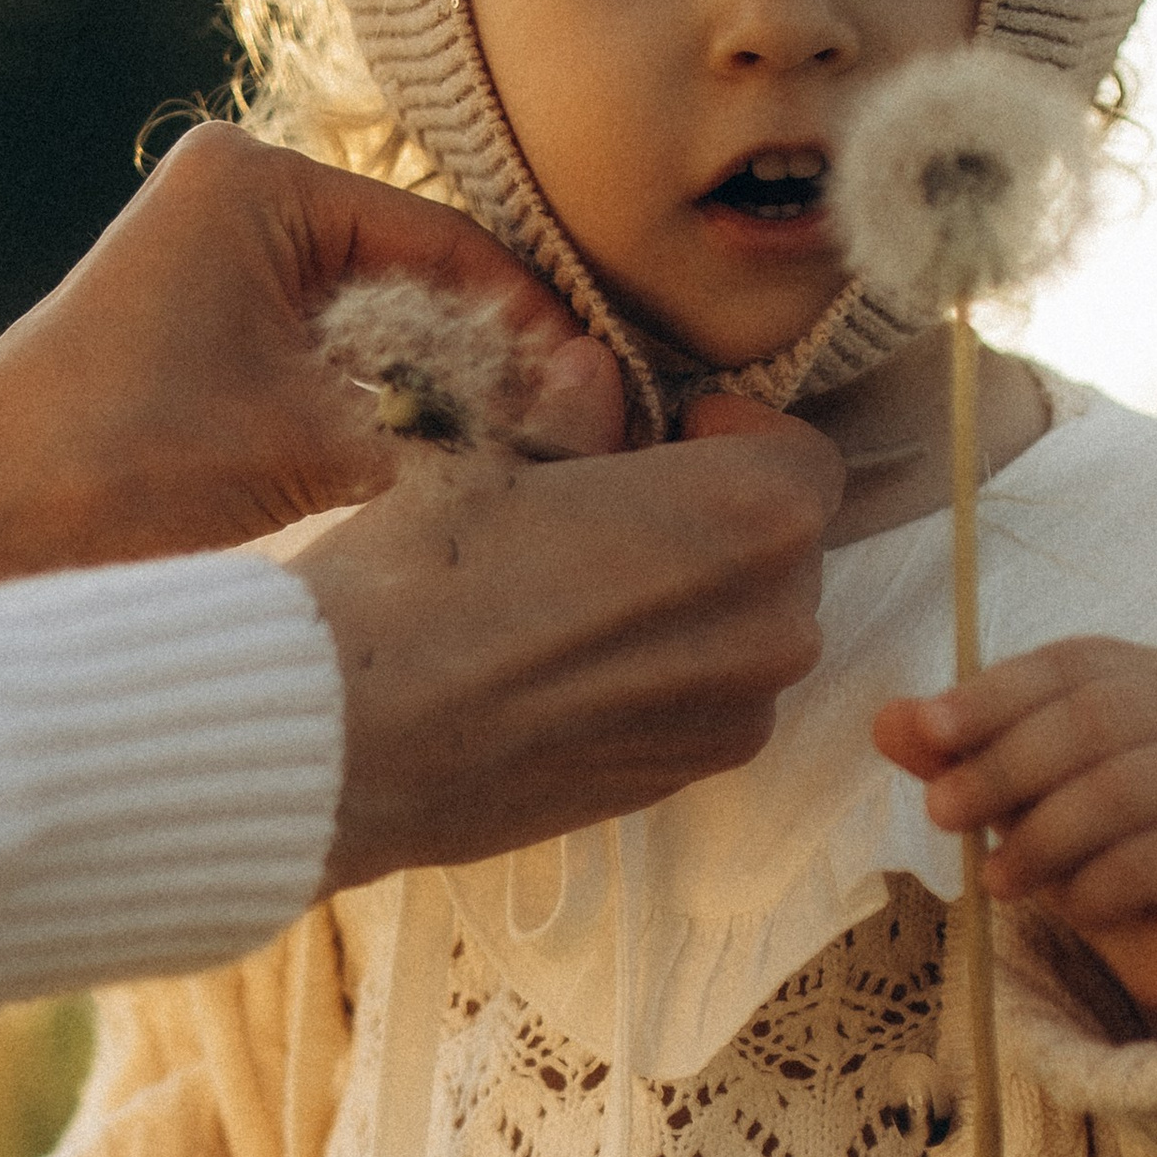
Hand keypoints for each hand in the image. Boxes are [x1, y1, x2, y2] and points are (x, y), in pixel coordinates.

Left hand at [0, 125, 617, 581]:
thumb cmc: (120, 469)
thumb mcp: (311, 439)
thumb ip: (457, 417)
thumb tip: (589, 409)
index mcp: (260, 178)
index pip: (448, 242)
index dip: (538, 325)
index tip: (607, 398)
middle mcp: (241, 193)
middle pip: (425, 276)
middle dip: (506, 358)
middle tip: (590, 437)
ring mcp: (221, 257)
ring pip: (387, 320)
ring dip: (457, 390)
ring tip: (540, 459)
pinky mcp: (206, 324)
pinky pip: (335, 354)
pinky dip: (394, 407)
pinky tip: (459, 466)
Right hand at [298, 404, 842, 890]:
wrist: (354, 734)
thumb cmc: (423, 580)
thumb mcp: (495, 458)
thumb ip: (577, 416)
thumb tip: (594, 375)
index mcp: (753, 517)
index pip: (803, 460)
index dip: (736, 438)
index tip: (668, 435)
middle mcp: (774, 625)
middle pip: (778, 552)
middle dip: (713, 524)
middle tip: (612, 514)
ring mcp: (733, 716)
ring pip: (742, 634)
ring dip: (688, 605)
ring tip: (580, 596)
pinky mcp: (681, 782)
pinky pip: (701, 705)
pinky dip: (658, 677)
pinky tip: (563, 667)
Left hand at [873, 638, 1156, 1041]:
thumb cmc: (1096, 839)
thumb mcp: (1020, 793)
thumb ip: (960, 754)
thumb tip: (887, 720)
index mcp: (1144, 674)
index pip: (1066, 666)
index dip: (992, 695)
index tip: (927, 731)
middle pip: (1095, 721)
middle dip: (1006, 766)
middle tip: (942, 813)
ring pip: (1126, 791)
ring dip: (1044, 837)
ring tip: (994, 880)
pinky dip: (1099, 886)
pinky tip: (1069, 907)